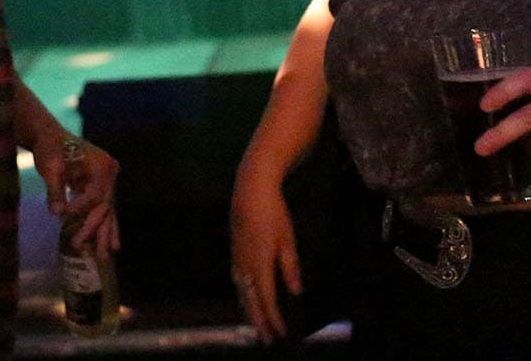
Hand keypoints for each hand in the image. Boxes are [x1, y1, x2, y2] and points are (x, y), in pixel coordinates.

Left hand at [34, 136, 119, 256]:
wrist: (49, 136)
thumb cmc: (49, 148)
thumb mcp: (50, 167)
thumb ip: (55, 190)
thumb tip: (57, 214)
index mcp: (102, 166)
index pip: (94, 197)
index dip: (79, 209)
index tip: (63, 214)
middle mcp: (109, 173)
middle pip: (105, 207)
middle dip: (97, 230)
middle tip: (92, 252)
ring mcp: (107, 180)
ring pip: (107, 210)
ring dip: (105, 232)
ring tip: (107, 255)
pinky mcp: (99, 186)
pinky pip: (102, 208)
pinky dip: (103, 224)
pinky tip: (110, 242)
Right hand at [228, 168, 297, 343]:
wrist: (250, 190)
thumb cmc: (272, 213)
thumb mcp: (287, 240)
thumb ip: (291, 268)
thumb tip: (296, 292)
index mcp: (260, 264)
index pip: (267, 299)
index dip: (274, 319)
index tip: (281, 333)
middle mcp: (245, 265)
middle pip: (250, 301)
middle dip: (258, 322)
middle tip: (266, 340)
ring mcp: (237, 258)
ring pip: (241, 292)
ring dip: (249, 311)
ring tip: (256, 326)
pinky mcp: (234, 251)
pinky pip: (237, 281)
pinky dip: (242, 296)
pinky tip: (245, 298)